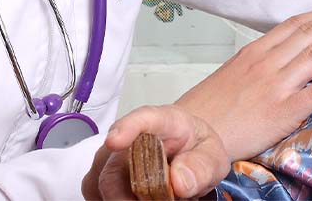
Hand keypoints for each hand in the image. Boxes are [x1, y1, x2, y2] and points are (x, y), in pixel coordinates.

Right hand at [81, 105, 228, 199]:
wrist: (186, 151)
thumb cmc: (194, 149)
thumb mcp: (212, 155)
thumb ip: (201, 166)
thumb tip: (180, 181)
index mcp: (163, 122)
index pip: (143, 119)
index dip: (127, 128)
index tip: (115, 140)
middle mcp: (129, 137)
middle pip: (115, 169)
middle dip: (133, 196)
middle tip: (163, 200)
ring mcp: (110, 157)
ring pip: (102, 185)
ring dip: (126, 199)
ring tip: (157, 197)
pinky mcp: (100, 177)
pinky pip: (98, 195)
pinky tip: (139, 199)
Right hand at [176, 0, 311, 161]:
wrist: (192, 134)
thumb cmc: (209, 108)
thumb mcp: (232, 73)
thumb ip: (259, 61)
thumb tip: (283, 54)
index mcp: (255, 52)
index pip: (295, 24)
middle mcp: (267, 63)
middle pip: (310, 32)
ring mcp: (276, 86)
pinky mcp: (282, 112)